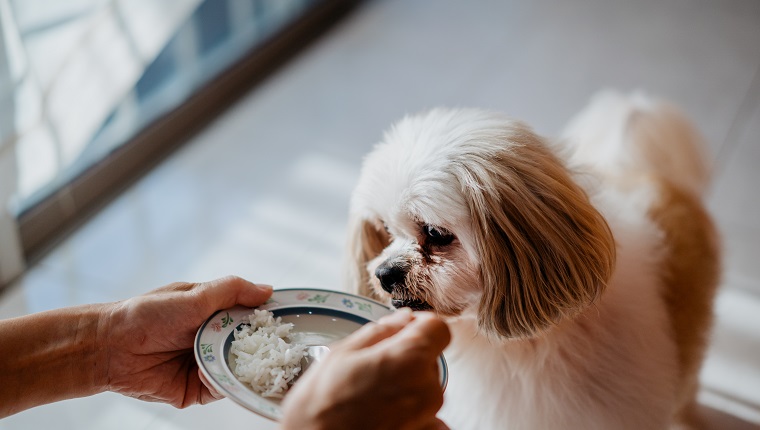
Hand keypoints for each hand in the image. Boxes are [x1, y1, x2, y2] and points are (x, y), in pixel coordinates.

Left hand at [99, 276, 272, 406]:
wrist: (110, 347)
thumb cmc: (148, 313)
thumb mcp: (195, 294)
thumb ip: (233, 290)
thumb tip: (268, 290)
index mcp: (216, 314)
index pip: (252, 317)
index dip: (270, 319)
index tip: (290, 321)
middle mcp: (214, 340)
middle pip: (250, 347)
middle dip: (262, 348)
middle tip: (278, 348)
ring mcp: (206, 365)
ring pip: (238, 370)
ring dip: (241, 367)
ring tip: (246, 362)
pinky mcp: (195, 389)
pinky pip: (219, 388)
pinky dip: (220, 382)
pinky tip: (211, 372)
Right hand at [280, 309, 450, 429]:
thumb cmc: (320, 406)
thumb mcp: (342, 353)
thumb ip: (381, 331)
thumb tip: (404, 318)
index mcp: (410, 359)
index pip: (438, 328)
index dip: (419, 325)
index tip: (402, 331)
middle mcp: (427, 389)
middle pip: (430, 358)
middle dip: (407, 356)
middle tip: (372, 368)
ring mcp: (428, 416)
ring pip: (426, 385)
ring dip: (406, 384)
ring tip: (371, 394)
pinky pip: (428, 415)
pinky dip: (410, 413)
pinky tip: (383, 415)